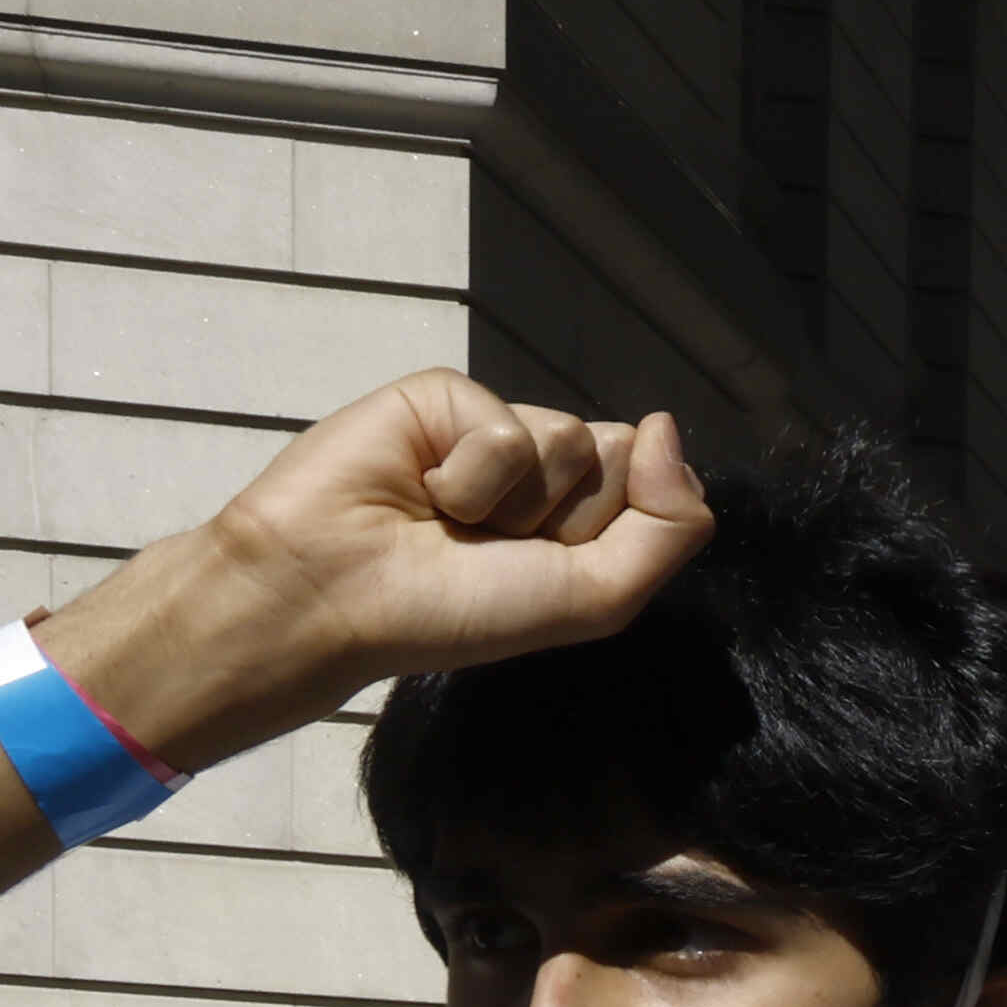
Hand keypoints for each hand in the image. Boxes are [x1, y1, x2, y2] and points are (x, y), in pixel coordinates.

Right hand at [50, 375, 712, 773]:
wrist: (338, 591)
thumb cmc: (458, 611)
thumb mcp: (597, 596)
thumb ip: (668, 525)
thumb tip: (666, 423)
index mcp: (582, 522)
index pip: (657, 493)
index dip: (611, 536)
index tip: (545, 567)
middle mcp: (545, 473)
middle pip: (619, 460)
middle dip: (566, 516)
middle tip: (494, 546)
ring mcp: (494, 429)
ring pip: (569, 439)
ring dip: (515, 501)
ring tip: (450, 519)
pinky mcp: (445, 395)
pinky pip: (504, 424)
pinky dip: (471, 474)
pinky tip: (422, 486)